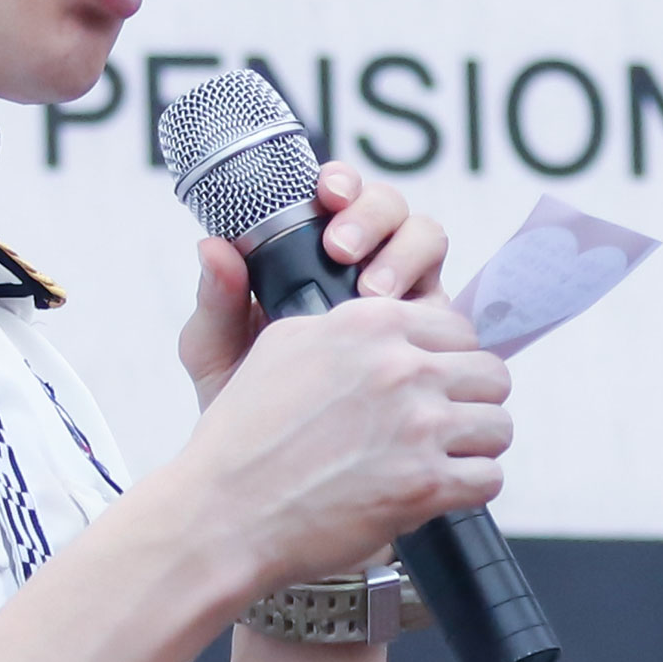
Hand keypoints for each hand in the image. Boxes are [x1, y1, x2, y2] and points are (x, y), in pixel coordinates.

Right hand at [166, 294, 510, 598]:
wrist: (225, 513)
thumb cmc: (242, 438)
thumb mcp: (276, 347)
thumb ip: (334, 322)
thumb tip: (366, 302)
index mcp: (368, 325)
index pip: (456, 328)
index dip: (448, 360)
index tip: (432, 385)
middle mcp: (400, 367)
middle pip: (490, 373)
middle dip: (470, 401)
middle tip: (442, 426)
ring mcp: (417, 425)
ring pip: (498, 425)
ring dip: (474, 446)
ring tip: (442, 460)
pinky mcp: (426, 484)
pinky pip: (489, 479)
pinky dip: (468, 489)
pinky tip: (437, 491)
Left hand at [178, 162, 452, 409]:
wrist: (277, 477)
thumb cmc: (246, 406)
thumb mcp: (216, 356)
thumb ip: (215, 303)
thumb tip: (213, 246)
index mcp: (311, 258)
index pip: (339, 199)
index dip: (342, 183)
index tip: (326, 193)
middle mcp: (364, 268)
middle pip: (391, 210)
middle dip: (371, 215)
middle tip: (342, 249)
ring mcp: (405, 301)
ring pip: (426, 242)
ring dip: (404, 252)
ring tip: (375, 292)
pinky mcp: (435, 340)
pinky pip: (450, 307)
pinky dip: (433, 304)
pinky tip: (407, 330)